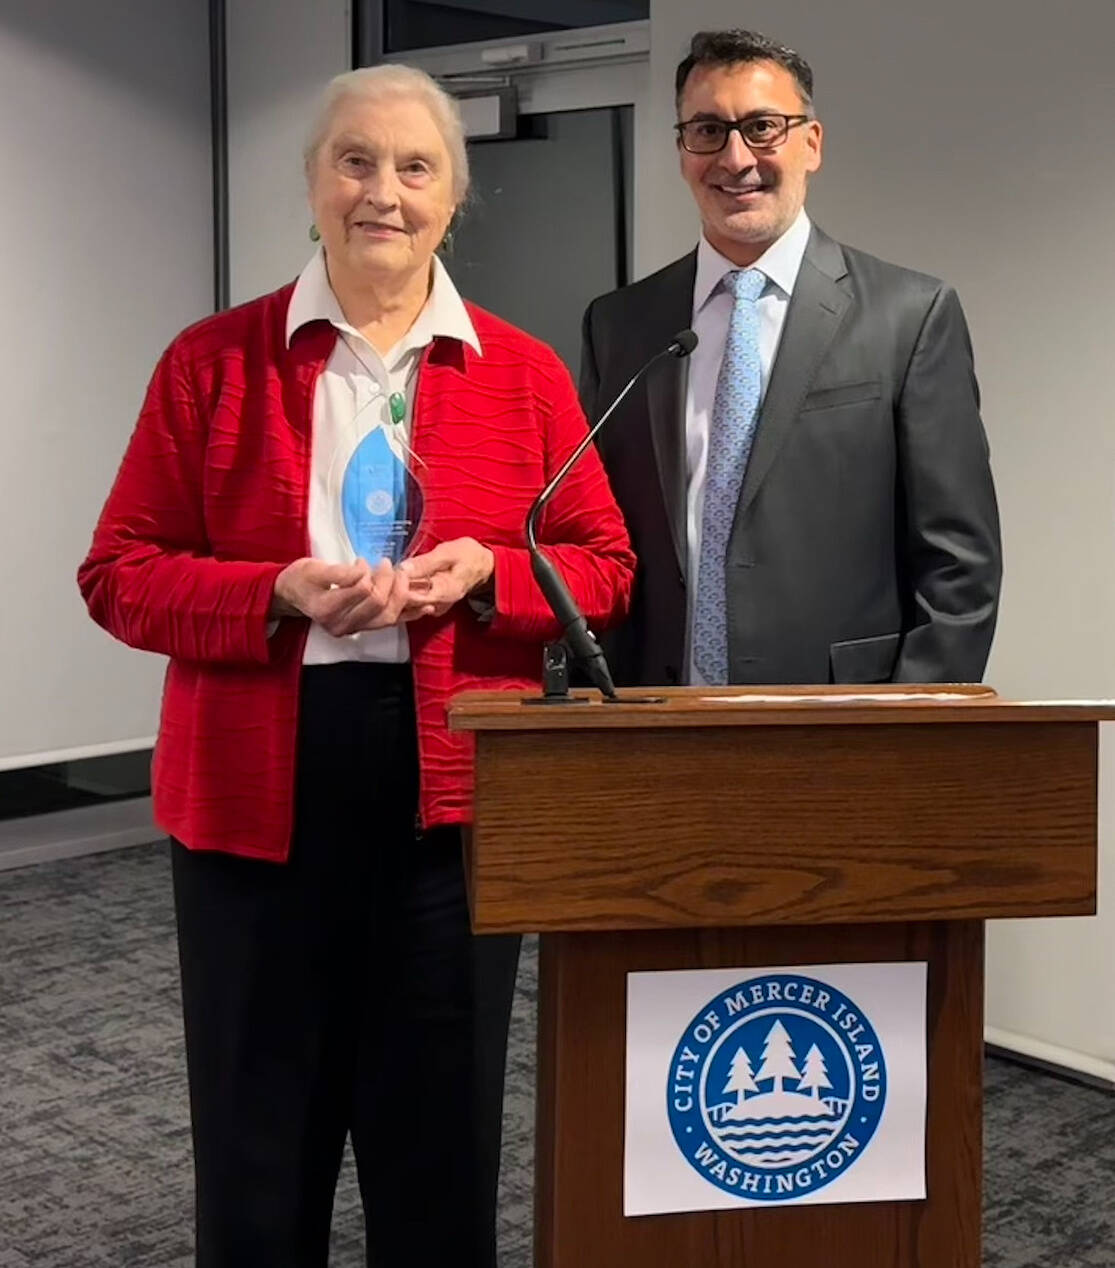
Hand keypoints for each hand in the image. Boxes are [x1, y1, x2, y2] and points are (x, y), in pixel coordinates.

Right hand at [271, 557, 434, 635]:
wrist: (293, 595)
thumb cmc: (301, 578)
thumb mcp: (314, 568)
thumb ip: (339, 572)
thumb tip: (362, 570)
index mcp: (327, 609)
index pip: (362, 591)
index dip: (369, 573)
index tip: (361, 562)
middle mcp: (341, 624)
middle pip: (379, 604)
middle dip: (389, 581)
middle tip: (388, 564)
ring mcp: (353, 629)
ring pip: (388, 617)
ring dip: (402, 595)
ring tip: (405, 577)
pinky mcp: (363, 628)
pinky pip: (390, 623)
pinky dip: (409, 614)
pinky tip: (426, 607)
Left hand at [399, 538, 494, 617]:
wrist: (483, 566)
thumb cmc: (468, 557)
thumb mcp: (448, 553)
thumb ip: (426, 562)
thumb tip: (404, 568)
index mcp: (444, 593)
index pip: (412, 598)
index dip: (398, 585)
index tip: (392, 569)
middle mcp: (437, 606)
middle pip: (406, 605)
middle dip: (393, 588)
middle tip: (386, 570)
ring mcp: (433, 608)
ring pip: (405, 606)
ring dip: (395, 591)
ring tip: (392, 573)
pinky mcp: (429, 606)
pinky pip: (409, 604)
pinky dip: (401, 592)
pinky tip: (398, 580)